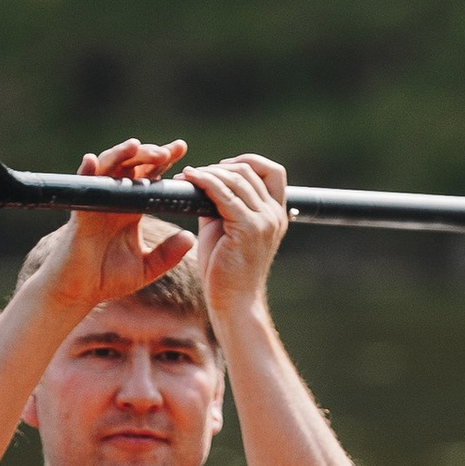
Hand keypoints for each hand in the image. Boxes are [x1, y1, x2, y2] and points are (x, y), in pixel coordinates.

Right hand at [16, 136, 196, 314]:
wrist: (78, 293)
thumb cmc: (108, 279)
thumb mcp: (146, 268)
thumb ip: (168, 255)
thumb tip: (190, 237)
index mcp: (132, 209)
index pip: (150, 176)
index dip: (164, 160)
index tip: (181, 148)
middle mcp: (115, 201)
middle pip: (132, 166)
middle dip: (148, 153)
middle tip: (166, 151)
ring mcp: (96, 204)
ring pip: (108, 169)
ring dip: (121, 155)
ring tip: (136, 146)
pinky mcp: (80, 214)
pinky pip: (82, 189)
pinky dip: (85, 173)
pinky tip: (91, 161)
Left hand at [188, 153, 288, 313]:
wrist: (233, 303)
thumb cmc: (226, 271)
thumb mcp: (226, 229)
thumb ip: (222, 205)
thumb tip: (204, 183)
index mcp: (276, 214)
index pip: (272, 172)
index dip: (247, 162)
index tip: (222, 167)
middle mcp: (275, 214)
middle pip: (250, 171)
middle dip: (220, 167)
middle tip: (195, 173)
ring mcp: (264, 220)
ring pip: (236, 179)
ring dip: (208, 173)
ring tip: (188, 176)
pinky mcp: (248, 228)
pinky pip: (223, 194)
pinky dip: (204, 182)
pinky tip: (189, 179)